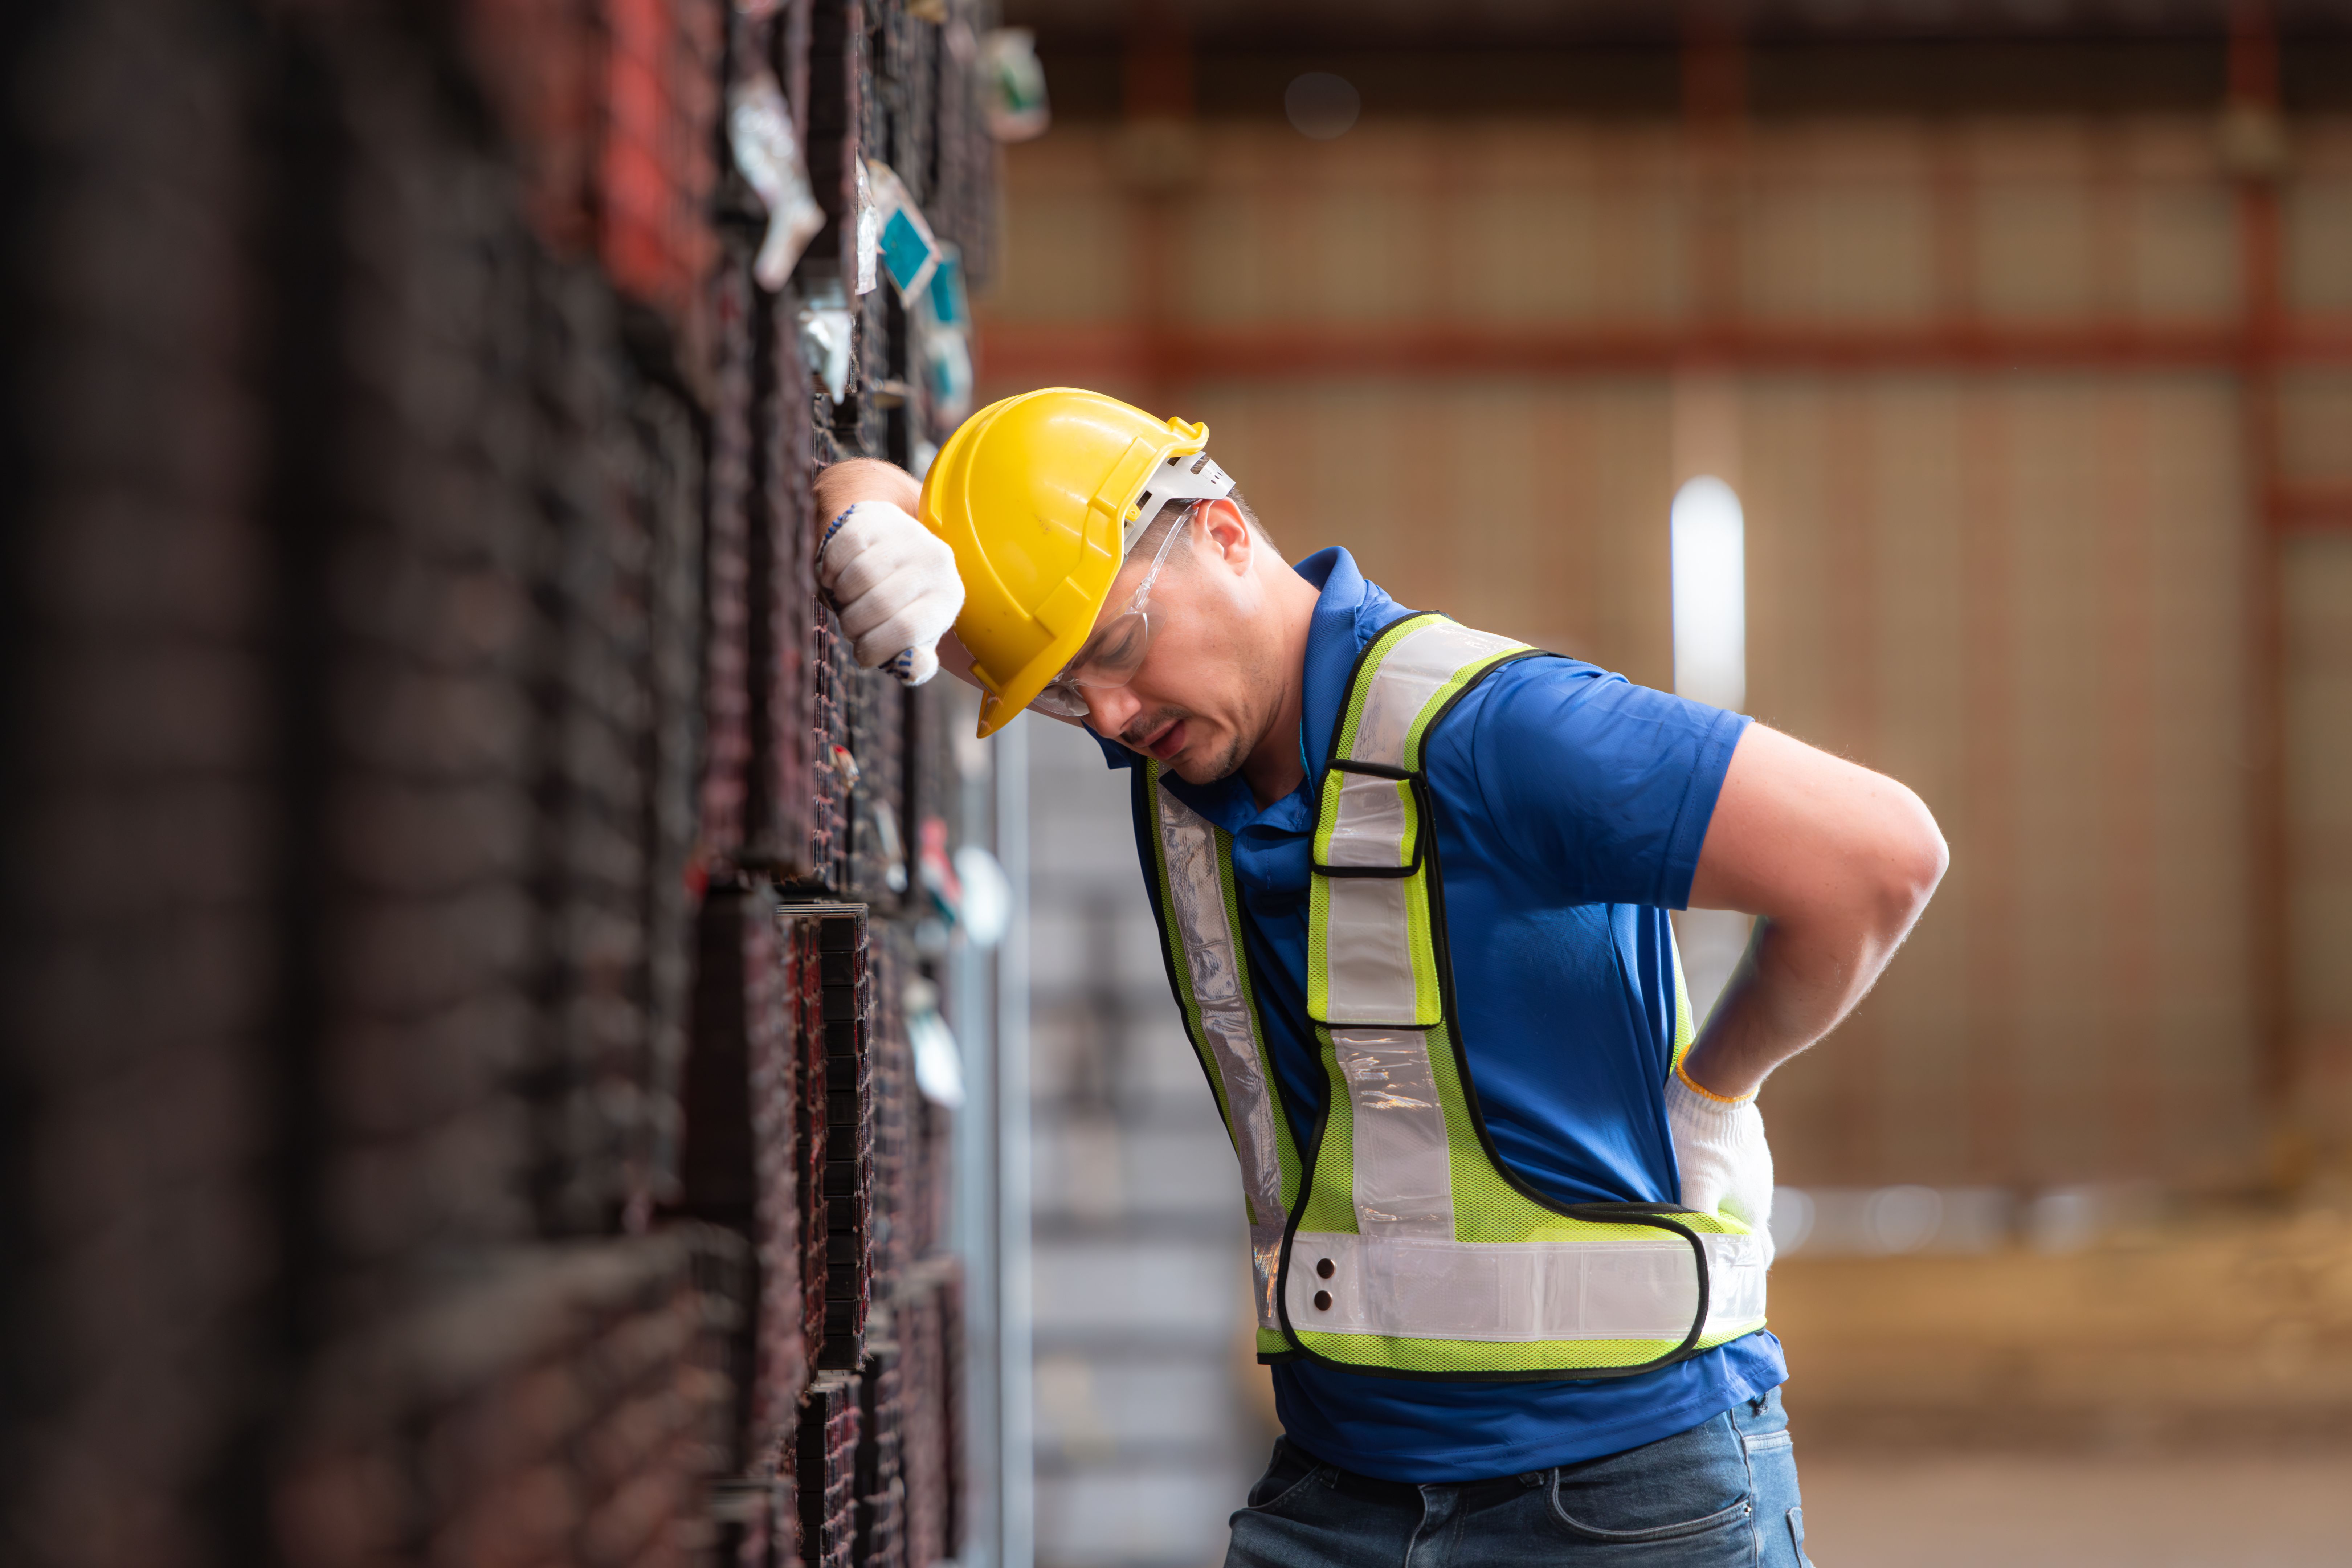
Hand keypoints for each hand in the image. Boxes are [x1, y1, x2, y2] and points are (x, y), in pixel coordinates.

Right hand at [818, 501, 963, 684]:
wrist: (893, 544)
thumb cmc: (903, 600)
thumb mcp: (916, 634)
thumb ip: (916, 660)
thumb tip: (913, 666)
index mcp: (948, 597)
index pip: (907, 630)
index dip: (874, 649)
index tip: (863, 654)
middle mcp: (936, 561)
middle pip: (879, 604)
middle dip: (854, 626)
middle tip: (851, 626)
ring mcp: (908, 534)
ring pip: (859, 576)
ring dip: (841, 598)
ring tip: (847, 601)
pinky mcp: (878, 517)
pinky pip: (843, 548)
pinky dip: (830, 570)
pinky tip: (836, 577)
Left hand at [1665, 1064, 1775, 1269]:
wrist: (1718, 1084)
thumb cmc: (1702, 1140)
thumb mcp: (1692, 1187)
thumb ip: (1692, 1223)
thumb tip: (1685, 1254)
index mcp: (1754, 1213)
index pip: (1756, 1255)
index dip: (1740, 1269)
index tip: (1719, 1276)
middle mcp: (1759, 1193)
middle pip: (1743, 1227)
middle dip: (1722, 1239)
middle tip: (1691, 1244)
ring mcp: (1753, 1167)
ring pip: (1735, 1197)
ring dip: (1715, 1207)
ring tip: (1683, 1209)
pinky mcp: (1741, 1144)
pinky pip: (1729, 1172)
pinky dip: (1713, 1181)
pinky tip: (1687, 1174)